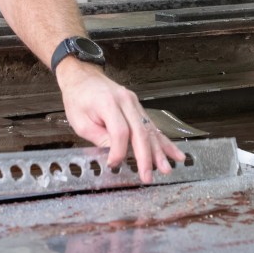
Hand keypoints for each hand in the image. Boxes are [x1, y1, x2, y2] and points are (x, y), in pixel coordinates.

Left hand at [55, 57, 185, 182]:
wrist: (82, 76)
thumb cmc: (78, 97)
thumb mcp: (80, 121)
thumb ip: (99, 137)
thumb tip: (114, 154)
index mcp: (108, 103)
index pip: (120, 131)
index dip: (119, 151)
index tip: (114, 164)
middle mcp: (125, 101)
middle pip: (139, 132)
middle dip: (145, 157)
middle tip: (147, 176)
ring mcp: (134, 103)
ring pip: (150, 130)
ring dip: (159, 151)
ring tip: (166, 168)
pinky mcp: (138, 107)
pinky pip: (152, 126)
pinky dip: (164, 141)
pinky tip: (175, 153)